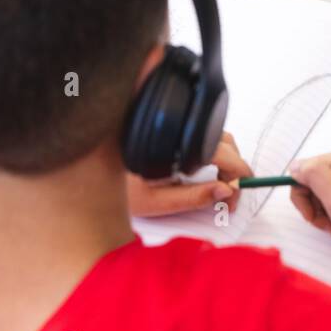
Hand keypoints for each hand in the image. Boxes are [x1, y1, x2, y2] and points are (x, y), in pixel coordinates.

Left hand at [126, 131, 252, 217]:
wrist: (93, 175)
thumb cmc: (119, 189)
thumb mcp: (157, 202)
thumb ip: (194, 198)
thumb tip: (226, 191)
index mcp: (181, 147)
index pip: (226, 156)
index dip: (238, 179)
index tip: (235, 200)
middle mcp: (183, 130)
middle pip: (227, 144)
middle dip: (234, 171)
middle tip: (229, 198)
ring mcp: (180, 128)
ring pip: (218, 137)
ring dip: (226, 160)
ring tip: (218, 186)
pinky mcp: (174, 130)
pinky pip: (204, 136)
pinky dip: (213, 153)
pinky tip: (202, 171)